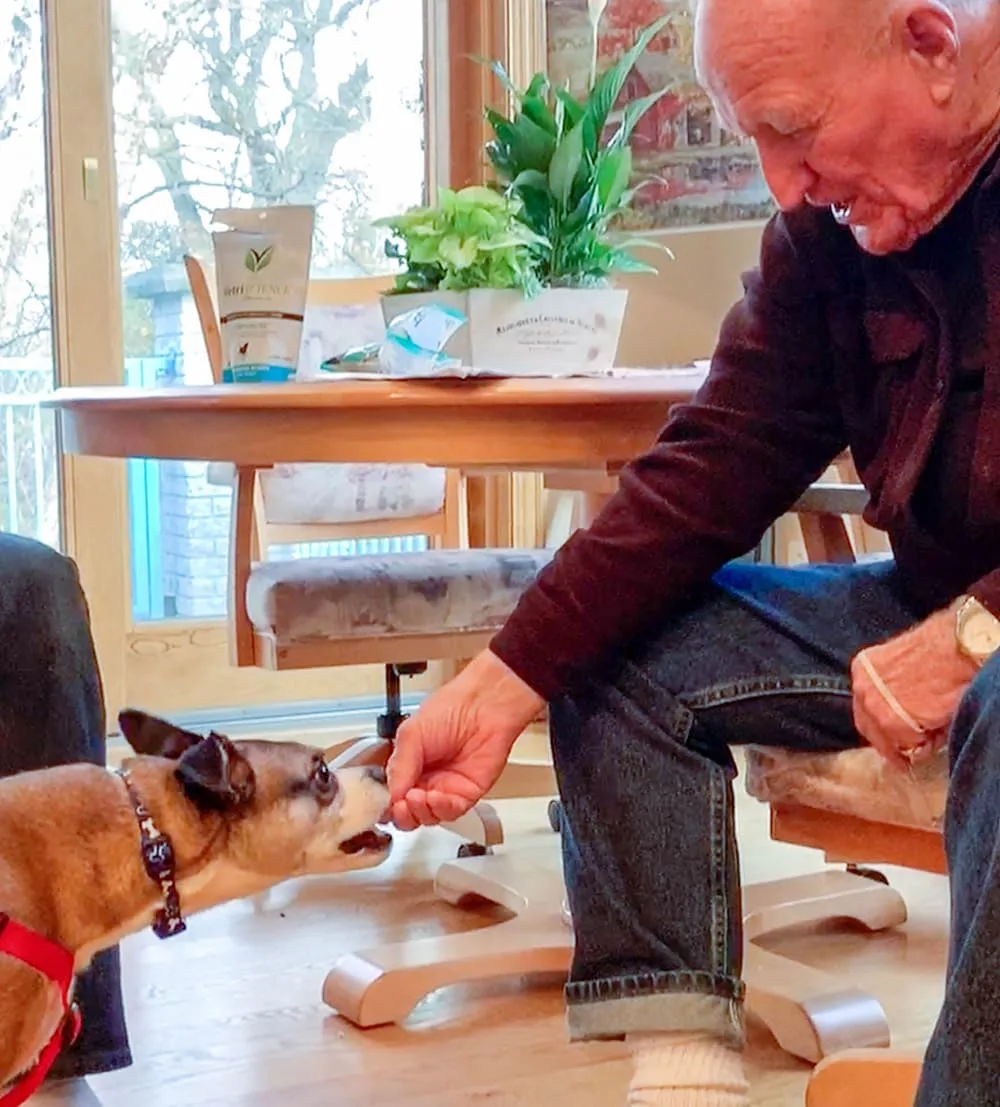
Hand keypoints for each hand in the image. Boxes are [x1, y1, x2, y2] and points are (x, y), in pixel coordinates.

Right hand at [387, 649, 544, 829]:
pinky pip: (453, 811)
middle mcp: (427, 779)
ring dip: (421, 812)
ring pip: (429, 817)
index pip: (392, 795)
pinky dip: (442, 809)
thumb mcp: (411, 734)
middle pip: (409, 813)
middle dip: (403, 815)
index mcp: (410, 765)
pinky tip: (436, 797)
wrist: (484, 705)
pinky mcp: (468, 792)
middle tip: (401, 805)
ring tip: (417, 797)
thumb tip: (390, 796)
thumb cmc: (451, 708)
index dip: (388, 804)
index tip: (384, 804)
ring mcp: (448, 787)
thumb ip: (399, 767)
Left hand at [850, 604, 978, 769]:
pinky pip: (912, 744)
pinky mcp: (892, 723)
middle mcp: (862, 689)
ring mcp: (874, 707)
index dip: (880, 726)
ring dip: (913, 742)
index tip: (891, 739)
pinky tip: (940, 725)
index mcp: (864, 669)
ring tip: (935, 731)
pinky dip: (928, 742)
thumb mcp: (902, 663)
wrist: (956, 648)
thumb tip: (902, 715)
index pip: (865, 707)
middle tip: (905, 757)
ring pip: (892, 739)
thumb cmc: (941, 648)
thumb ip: (893, 689)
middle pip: (870, 728)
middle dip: (890, 742)